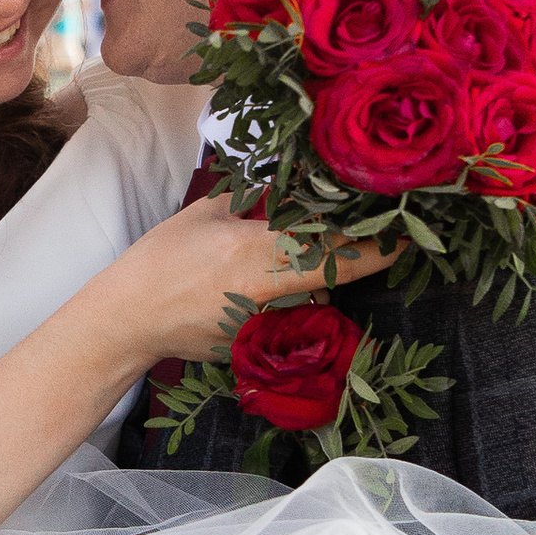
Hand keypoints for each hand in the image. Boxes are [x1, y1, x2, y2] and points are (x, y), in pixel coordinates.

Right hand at [109, 189, 399, 364]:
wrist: (128, 320)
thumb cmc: (162, 260)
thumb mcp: (207, 214)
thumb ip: (254, 200)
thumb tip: (292, 185)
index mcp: (255, 253)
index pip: (332, 251)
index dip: (376, 245)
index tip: (407, 233)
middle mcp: (266, 294)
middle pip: (335, 279)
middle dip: (357, 260)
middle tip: (382, 238)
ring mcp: (262, 328)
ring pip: (315, 302)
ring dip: (318, 284)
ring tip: (288, 265)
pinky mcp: (255, 349)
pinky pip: (290, 323)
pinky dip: (291, 305)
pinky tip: (262, 293)